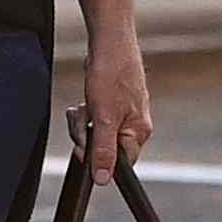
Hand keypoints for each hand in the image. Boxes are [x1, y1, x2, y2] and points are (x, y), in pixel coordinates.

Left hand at [83, 28, 152, 186]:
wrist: (109, 42)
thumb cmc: (111, 75)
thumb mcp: (103, 118)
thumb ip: (103, 150)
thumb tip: (103, 179)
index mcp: (138, 132)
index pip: (120, 164)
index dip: (98, 159)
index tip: (84, 147)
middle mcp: (134, 125)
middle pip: (104, 148)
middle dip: (86, 135)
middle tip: (84, 117)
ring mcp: (122, 114)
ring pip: (95, 133)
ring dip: (83, 122)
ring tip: (84, 105)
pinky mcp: (111, 104)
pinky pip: (93, 119)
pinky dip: (85, 112)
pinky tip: (83, 101)